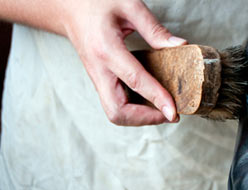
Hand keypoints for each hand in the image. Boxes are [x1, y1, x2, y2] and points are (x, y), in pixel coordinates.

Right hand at [64, 0, 186, 125]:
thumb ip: (154, 28)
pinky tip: (149, 104)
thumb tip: (179, 45)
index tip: (173, 112)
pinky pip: (115, 106)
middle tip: (169, 114)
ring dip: (139, 119)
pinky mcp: (100, 82)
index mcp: (106, 50)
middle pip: (117, 111)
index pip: (134, 81)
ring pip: (115, 113)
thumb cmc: (94, 3)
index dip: (156, 98)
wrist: (68, 7)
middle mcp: (99, 70)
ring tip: (161, 111)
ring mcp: (97, 79)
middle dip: (145, 119)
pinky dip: (133, 112)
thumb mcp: (128, 5)